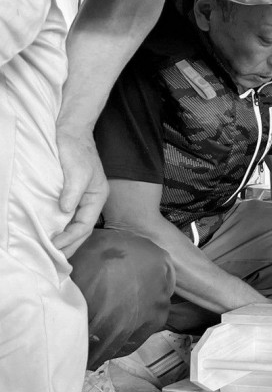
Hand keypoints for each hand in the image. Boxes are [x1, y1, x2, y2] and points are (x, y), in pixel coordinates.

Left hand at [51, 129, 108, 256]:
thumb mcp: (78, 171)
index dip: (71, 237)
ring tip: (55, 252)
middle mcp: (91, 200)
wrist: (71, 132)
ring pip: (76, 224)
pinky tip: (54, 233)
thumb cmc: (77, 150)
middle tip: (55, 259)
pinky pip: (69, 216)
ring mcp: (82, 197)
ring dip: (67, 238)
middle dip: (71, 245)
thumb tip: (65, 212)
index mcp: (97, 196)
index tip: (54, 245)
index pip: (85, 224)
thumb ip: (73, 193)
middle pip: (83, 229)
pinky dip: (62, 227)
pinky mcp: (71, 194)